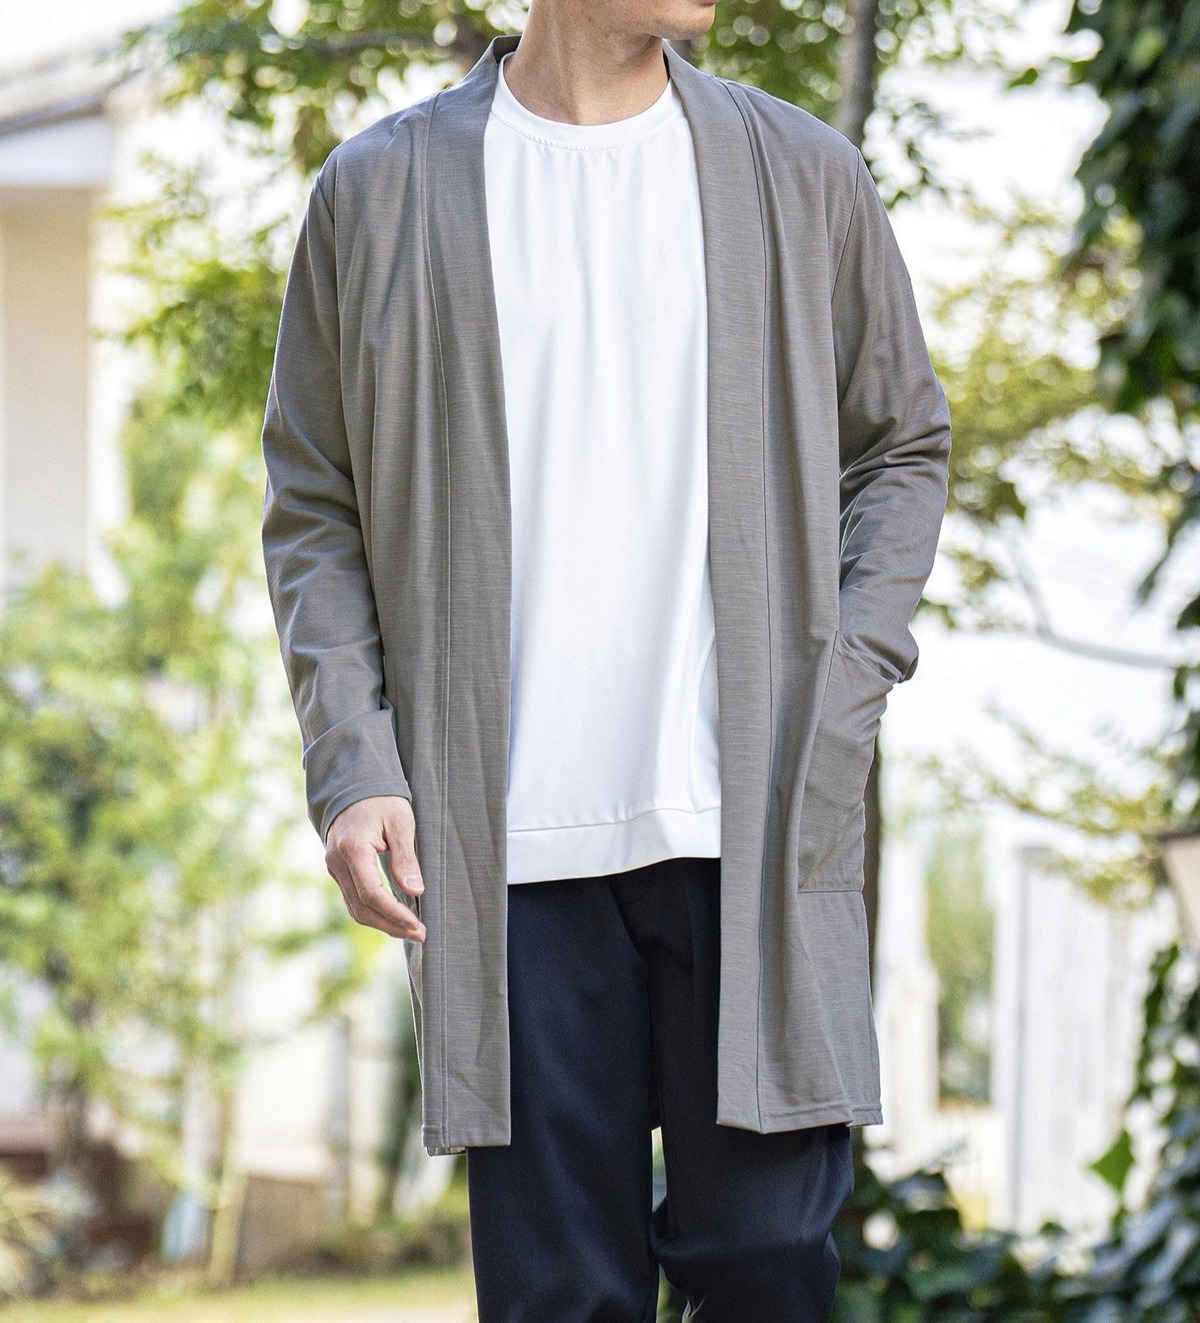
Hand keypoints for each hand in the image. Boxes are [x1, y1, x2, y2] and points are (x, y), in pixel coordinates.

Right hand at [324, 796, 427, 942]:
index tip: (418, 925)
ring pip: (355, 908)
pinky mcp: (338, 871)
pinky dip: (373, 913)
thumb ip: (406, 857)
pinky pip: (353, 899)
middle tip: (421, 934)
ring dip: (383, 924)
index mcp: (352, 848)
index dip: (395, 914)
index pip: (372, 893)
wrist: (354, 786)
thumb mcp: (401, 821)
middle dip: (391, 926)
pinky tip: (394, 918)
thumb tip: (416, 892)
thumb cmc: (382, 800)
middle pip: (361, 908)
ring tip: (411, 931)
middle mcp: (337, 862)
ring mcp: (334, 868)